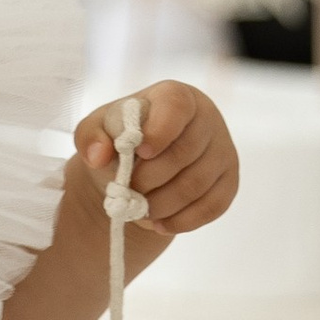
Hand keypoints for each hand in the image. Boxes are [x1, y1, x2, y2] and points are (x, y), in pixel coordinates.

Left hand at [77, 80, 239, 244]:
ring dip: (162, 204)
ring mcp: (223, 150)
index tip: (140, 152)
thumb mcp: (97, 131)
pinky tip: (160, 223)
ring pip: (197, 185)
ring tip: (139, 210)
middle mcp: (207, 118)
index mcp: (175, 96)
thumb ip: (90, 136)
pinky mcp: (229, 181)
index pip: (176, 106)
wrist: (142, 164)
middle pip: (185, 153)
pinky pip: (212, 207)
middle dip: (150, 179)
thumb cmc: (121, 138)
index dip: (160, 130)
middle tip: (128, 192)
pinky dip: (182, 221)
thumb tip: (98, 156)